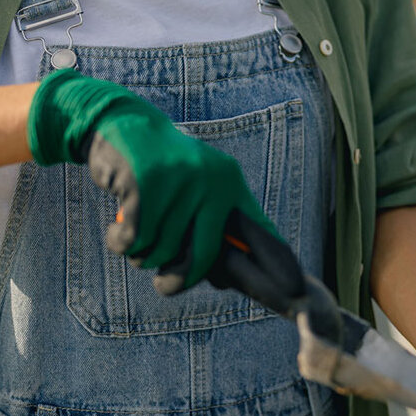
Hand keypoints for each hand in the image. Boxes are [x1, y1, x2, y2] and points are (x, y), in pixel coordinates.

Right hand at [27, 69, 277, 292]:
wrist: (121, 124)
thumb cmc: (160, 172)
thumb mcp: (195, 192)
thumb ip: (210, 229)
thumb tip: (224, 279)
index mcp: (229, 185)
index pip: (261, 231)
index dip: (277, 263)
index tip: (295, 290)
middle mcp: (211, 181)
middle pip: (202, 256)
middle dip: (179, 278)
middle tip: (165, 284)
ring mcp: (179, 181)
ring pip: (160, 251)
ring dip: (142, 253)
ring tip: (137, 227)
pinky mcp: (144, 183)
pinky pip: (133, 239)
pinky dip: (121, 242)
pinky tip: (120, 227)